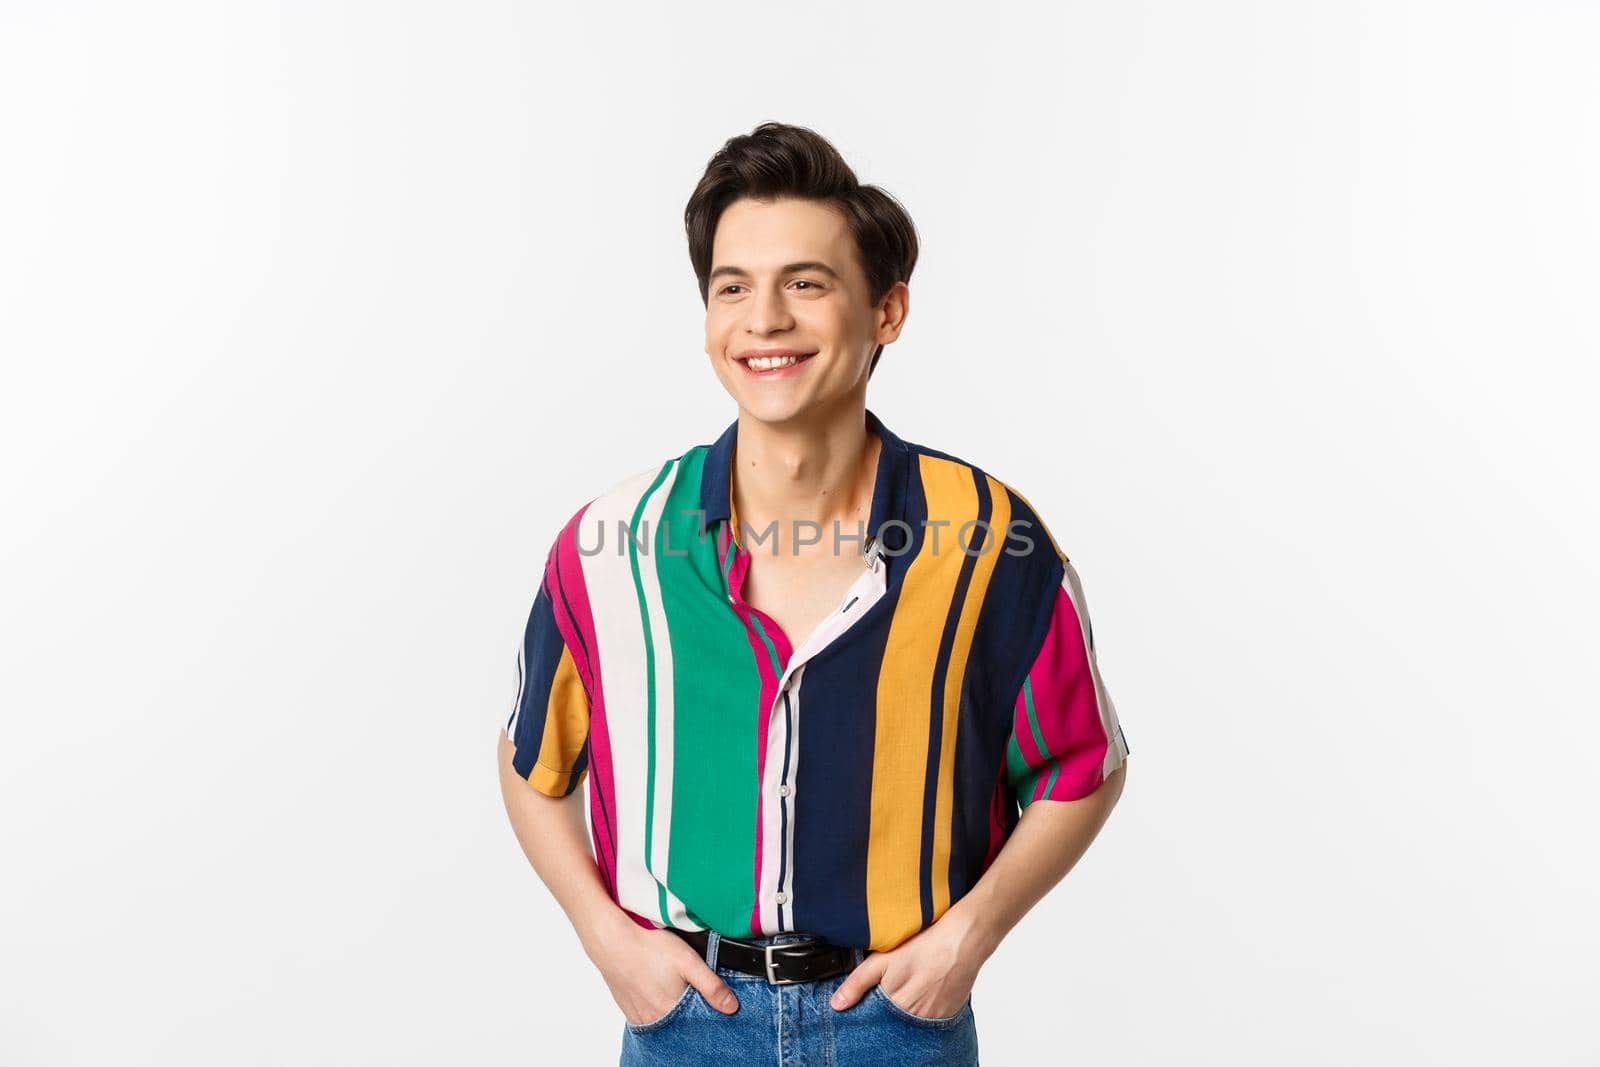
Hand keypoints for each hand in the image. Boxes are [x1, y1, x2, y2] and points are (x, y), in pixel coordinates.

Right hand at [583, 916, 739, 1024]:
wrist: (611, 940)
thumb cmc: (649, 947)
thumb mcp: (688, 961)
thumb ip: (712, 986)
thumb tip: (732, 1007)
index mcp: (670, 1011)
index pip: (695, 1023)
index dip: (705, 1012)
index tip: (709, 1002)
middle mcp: (653, 1019)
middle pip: (679, 1022)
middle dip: (688, 1011)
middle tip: (688, 988)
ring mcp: (637, 1015)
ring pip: (663, 1019)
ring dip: (671, 1009)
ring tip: (672, 987)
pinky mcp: (627, 1007)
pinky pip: (647, 1014)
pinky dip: (656, 1006)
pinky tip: (657, 989)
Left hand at [827, 907, 989, 1017]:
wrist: (963, 942)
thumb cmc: (924, 947)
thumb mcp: (882, 960)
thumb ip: (857, 983)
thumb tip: (837, 1005)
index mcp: (896, 1006)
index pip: (874, 1022)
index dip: (869, 1014)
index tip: (868, 1004)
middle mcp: (914, 1018)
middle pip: (892, 1025)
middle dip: (887, 1014)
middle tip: (893, 990)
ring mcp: (933, 1020)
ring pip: (910, 1024)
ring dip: (904, 1014)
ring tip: (909, 989)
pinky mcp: (947, 1017)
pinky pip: (928, 1023)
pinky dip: (921, 1012)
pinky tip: (923, 993)